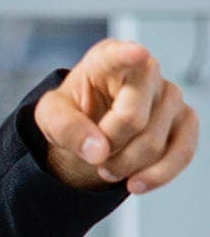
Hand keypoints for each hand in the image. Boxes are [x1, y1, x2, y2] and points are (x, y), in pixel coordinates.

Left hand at [35, 39, 198, 193]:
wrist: (91, 129)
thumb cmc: (73, 112)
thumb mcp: (50, 117)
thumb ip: (66, 128)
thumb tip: (98, 151)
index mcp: (107, 59)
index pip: (118, 57)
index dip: (127, 56)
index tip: (135, 53)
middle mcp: (146, 72)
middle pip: (133, 119)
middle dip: (110, 147)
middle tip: (94, 157)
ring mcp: (170, 95)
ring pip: (155, 142)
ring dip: (127, 166)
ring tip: (107, 167)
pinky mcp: (186, 120)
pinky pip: (182, 153)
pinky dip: (158, 175)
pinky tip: (136, 182)